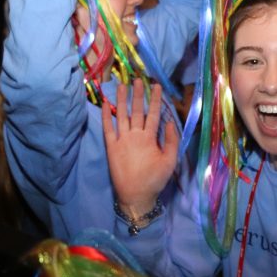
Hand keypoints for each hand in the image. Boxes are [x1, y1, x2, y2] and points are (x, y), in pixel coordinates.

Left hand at [101, 78, 178, 217]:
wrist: (135, 195)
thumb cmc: (154, 179)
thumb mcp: (170, 161)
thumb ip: (171, 141)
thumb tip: (169, 123)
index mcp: (149, 138)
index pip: (153, 114)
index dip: (155, 99)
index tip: (156, 86)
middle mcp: (134, 135)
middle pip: (136, 110)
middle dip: (137, 94)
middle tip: (137, 80)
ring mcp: (121, 140)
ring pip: (121, 115)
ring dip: (121, 100)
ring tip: (121, 86)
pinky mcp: (110, 147)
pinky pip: (107, 129)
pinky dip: (105, 116)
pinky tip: (105, 105)